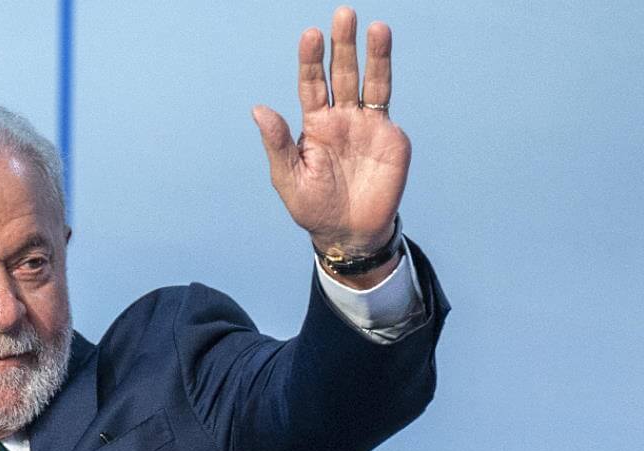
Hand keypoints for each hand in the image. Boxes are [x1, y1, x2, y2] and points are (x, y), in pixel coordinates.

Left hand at [252, 6, 409, 256]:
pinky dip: (385, 80)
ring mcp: (366, 124)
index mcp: (314, 125)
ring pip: (369, 81)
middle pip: (341, 74)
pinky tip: (381, 58)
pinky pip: (385, 104)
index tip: (310, 35)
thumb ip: (276, 143)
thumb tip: (258, 109)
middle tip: (343, 13)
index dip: (310, 61)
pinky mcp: (388, 136)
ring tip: (375, 26)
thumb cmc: (312, 207)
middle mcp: (340, 118)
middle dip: (342, 45)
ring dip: (372, 54)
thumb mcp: (288, 177)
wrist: (349, 232)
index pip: (311, 85)